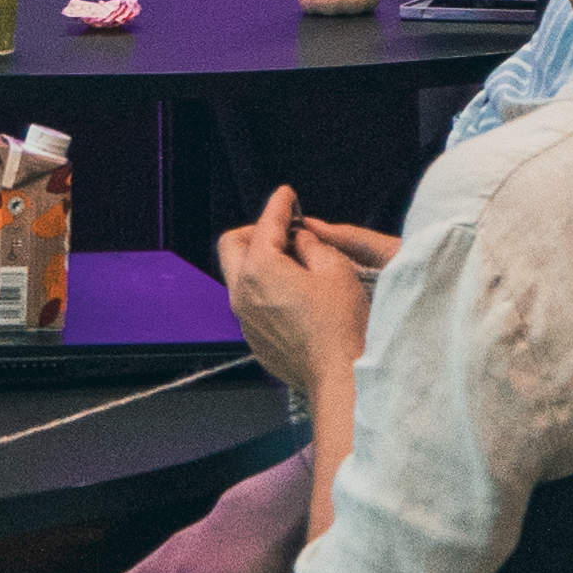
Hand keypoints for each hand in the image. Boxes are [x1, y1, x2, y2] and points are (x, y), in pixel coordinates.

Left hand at [221, 182, 378, 403]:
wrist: (338, 377)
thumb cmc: (340, 323)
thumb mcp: (335, 270)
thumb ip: (312, 245)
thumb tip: (300, 238)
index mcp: (260, 270)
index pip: (266, 225)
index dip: (279, 205)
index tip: (287, 195)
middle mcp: (242, 293)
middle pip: (232, 246)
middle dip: (254, 231)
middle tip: (281, 230)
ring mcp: (244, 320)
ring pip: (237, 276)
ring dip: (257, 261)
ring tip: (291, 263)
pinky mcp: (253, 340)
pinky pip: (248, 303)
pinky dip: (262, 289)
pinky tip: (291, 294)